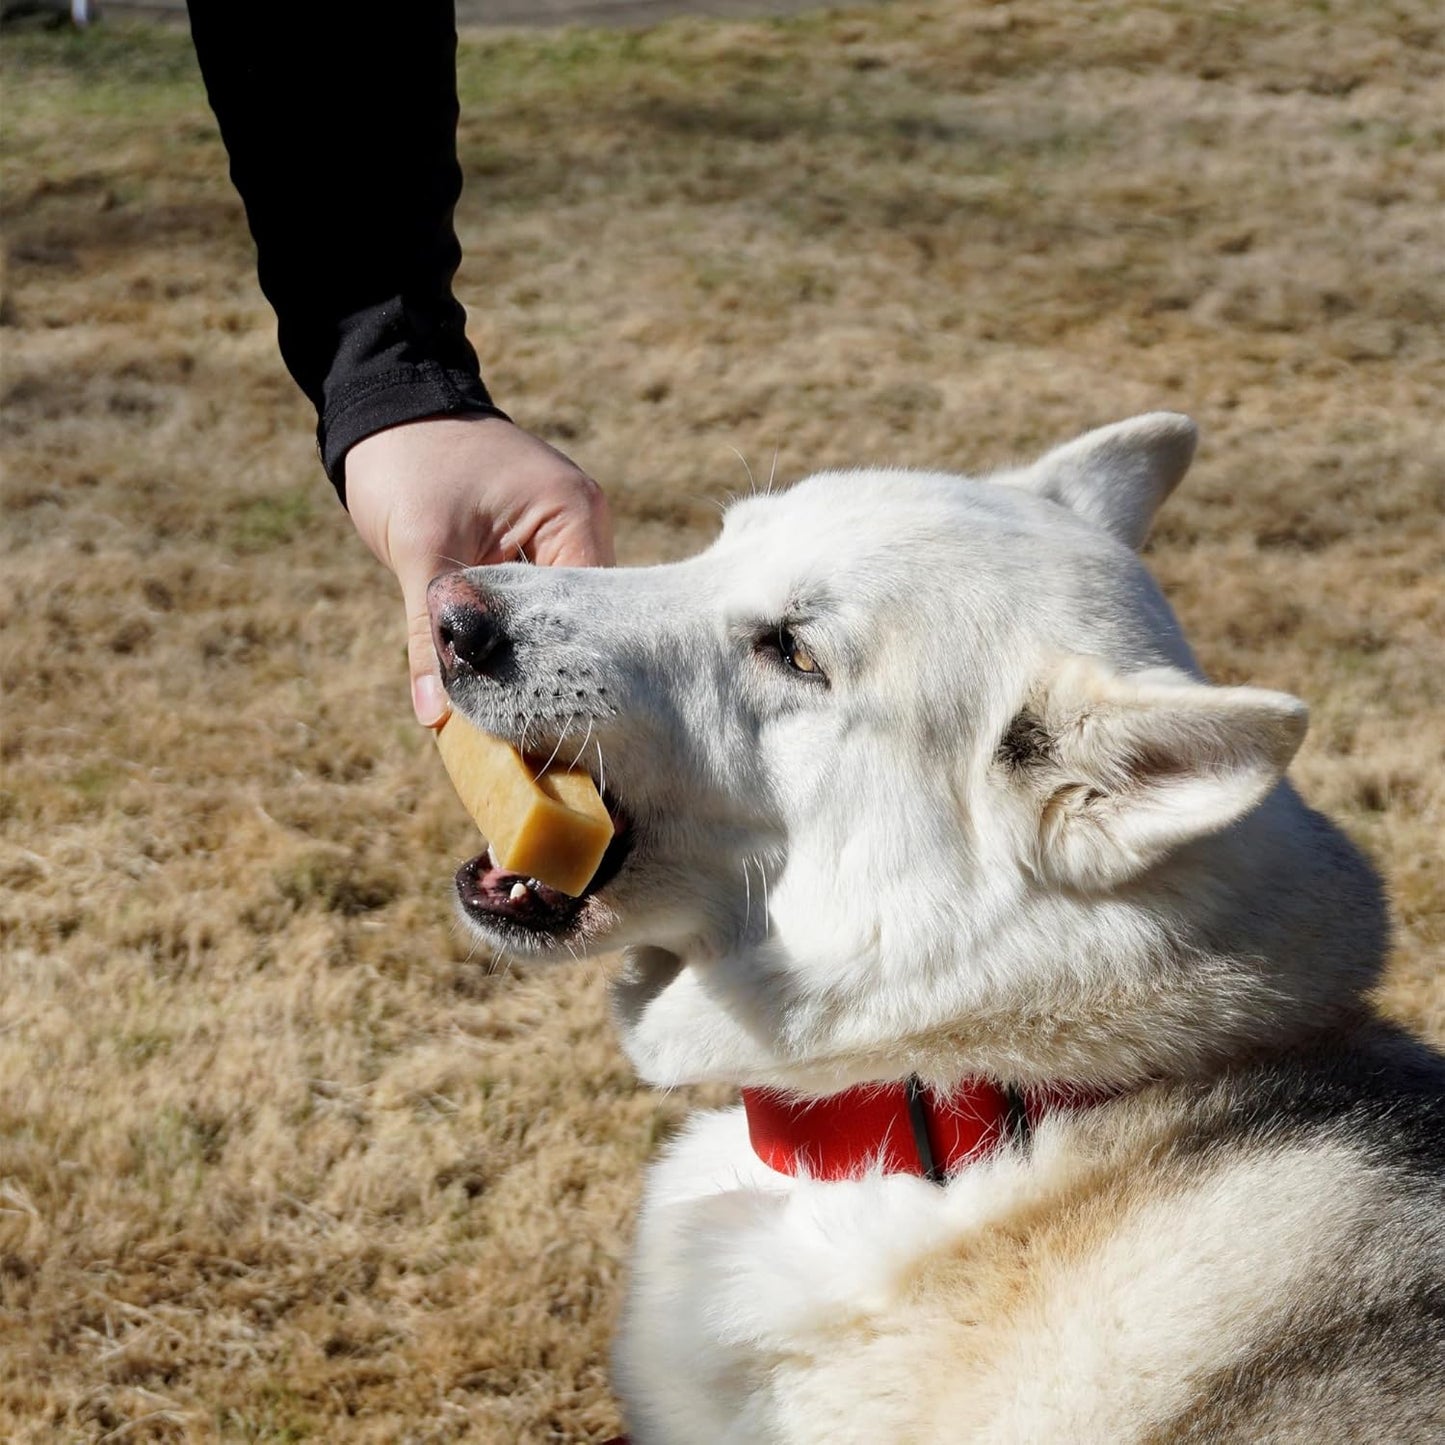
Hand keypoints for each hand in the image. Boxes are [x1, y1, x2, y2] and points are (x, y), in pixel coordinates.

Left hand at [345, 414, 613, 726]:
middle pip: (578, 623)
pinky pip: (532, 607)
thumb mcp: (419, 549)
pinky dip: (511, 639)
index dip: (560, 670)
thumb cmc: (406, 462)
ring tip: (510, 720)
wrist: (385, 408)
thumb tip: (437, 718)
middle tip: (522, 738)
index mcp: (574, 514)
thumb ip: (432, 634)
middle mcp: (583, 526)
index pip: (587, 613)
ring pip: (552, 621)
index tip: (535, 726)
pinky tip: (495, 683)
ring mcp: (562, 537)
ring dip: (525, 659)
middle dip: (544, 674)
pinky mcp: (534, 548)